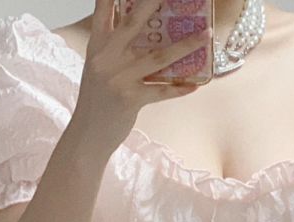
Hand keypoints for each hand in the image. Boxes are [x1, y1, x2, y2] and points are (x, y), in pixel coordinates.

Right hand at [74, 0, 208, 149]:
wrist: (87, 136)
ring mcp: (119, 78)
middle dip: (153, 2)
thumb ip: (112, 42)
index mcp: (98, 45)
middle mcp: (107, 57)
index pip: (103, 8)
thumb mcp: (98, 65)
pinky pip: (161, 91)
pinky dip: (179, 88)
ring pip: (158, 57)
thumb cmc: (96, 99)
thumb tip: (130, 18)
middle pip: (133, 21)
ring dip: (186, 45)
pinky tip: (195, 85)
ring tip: (206, 34)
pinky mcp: (130, 99)